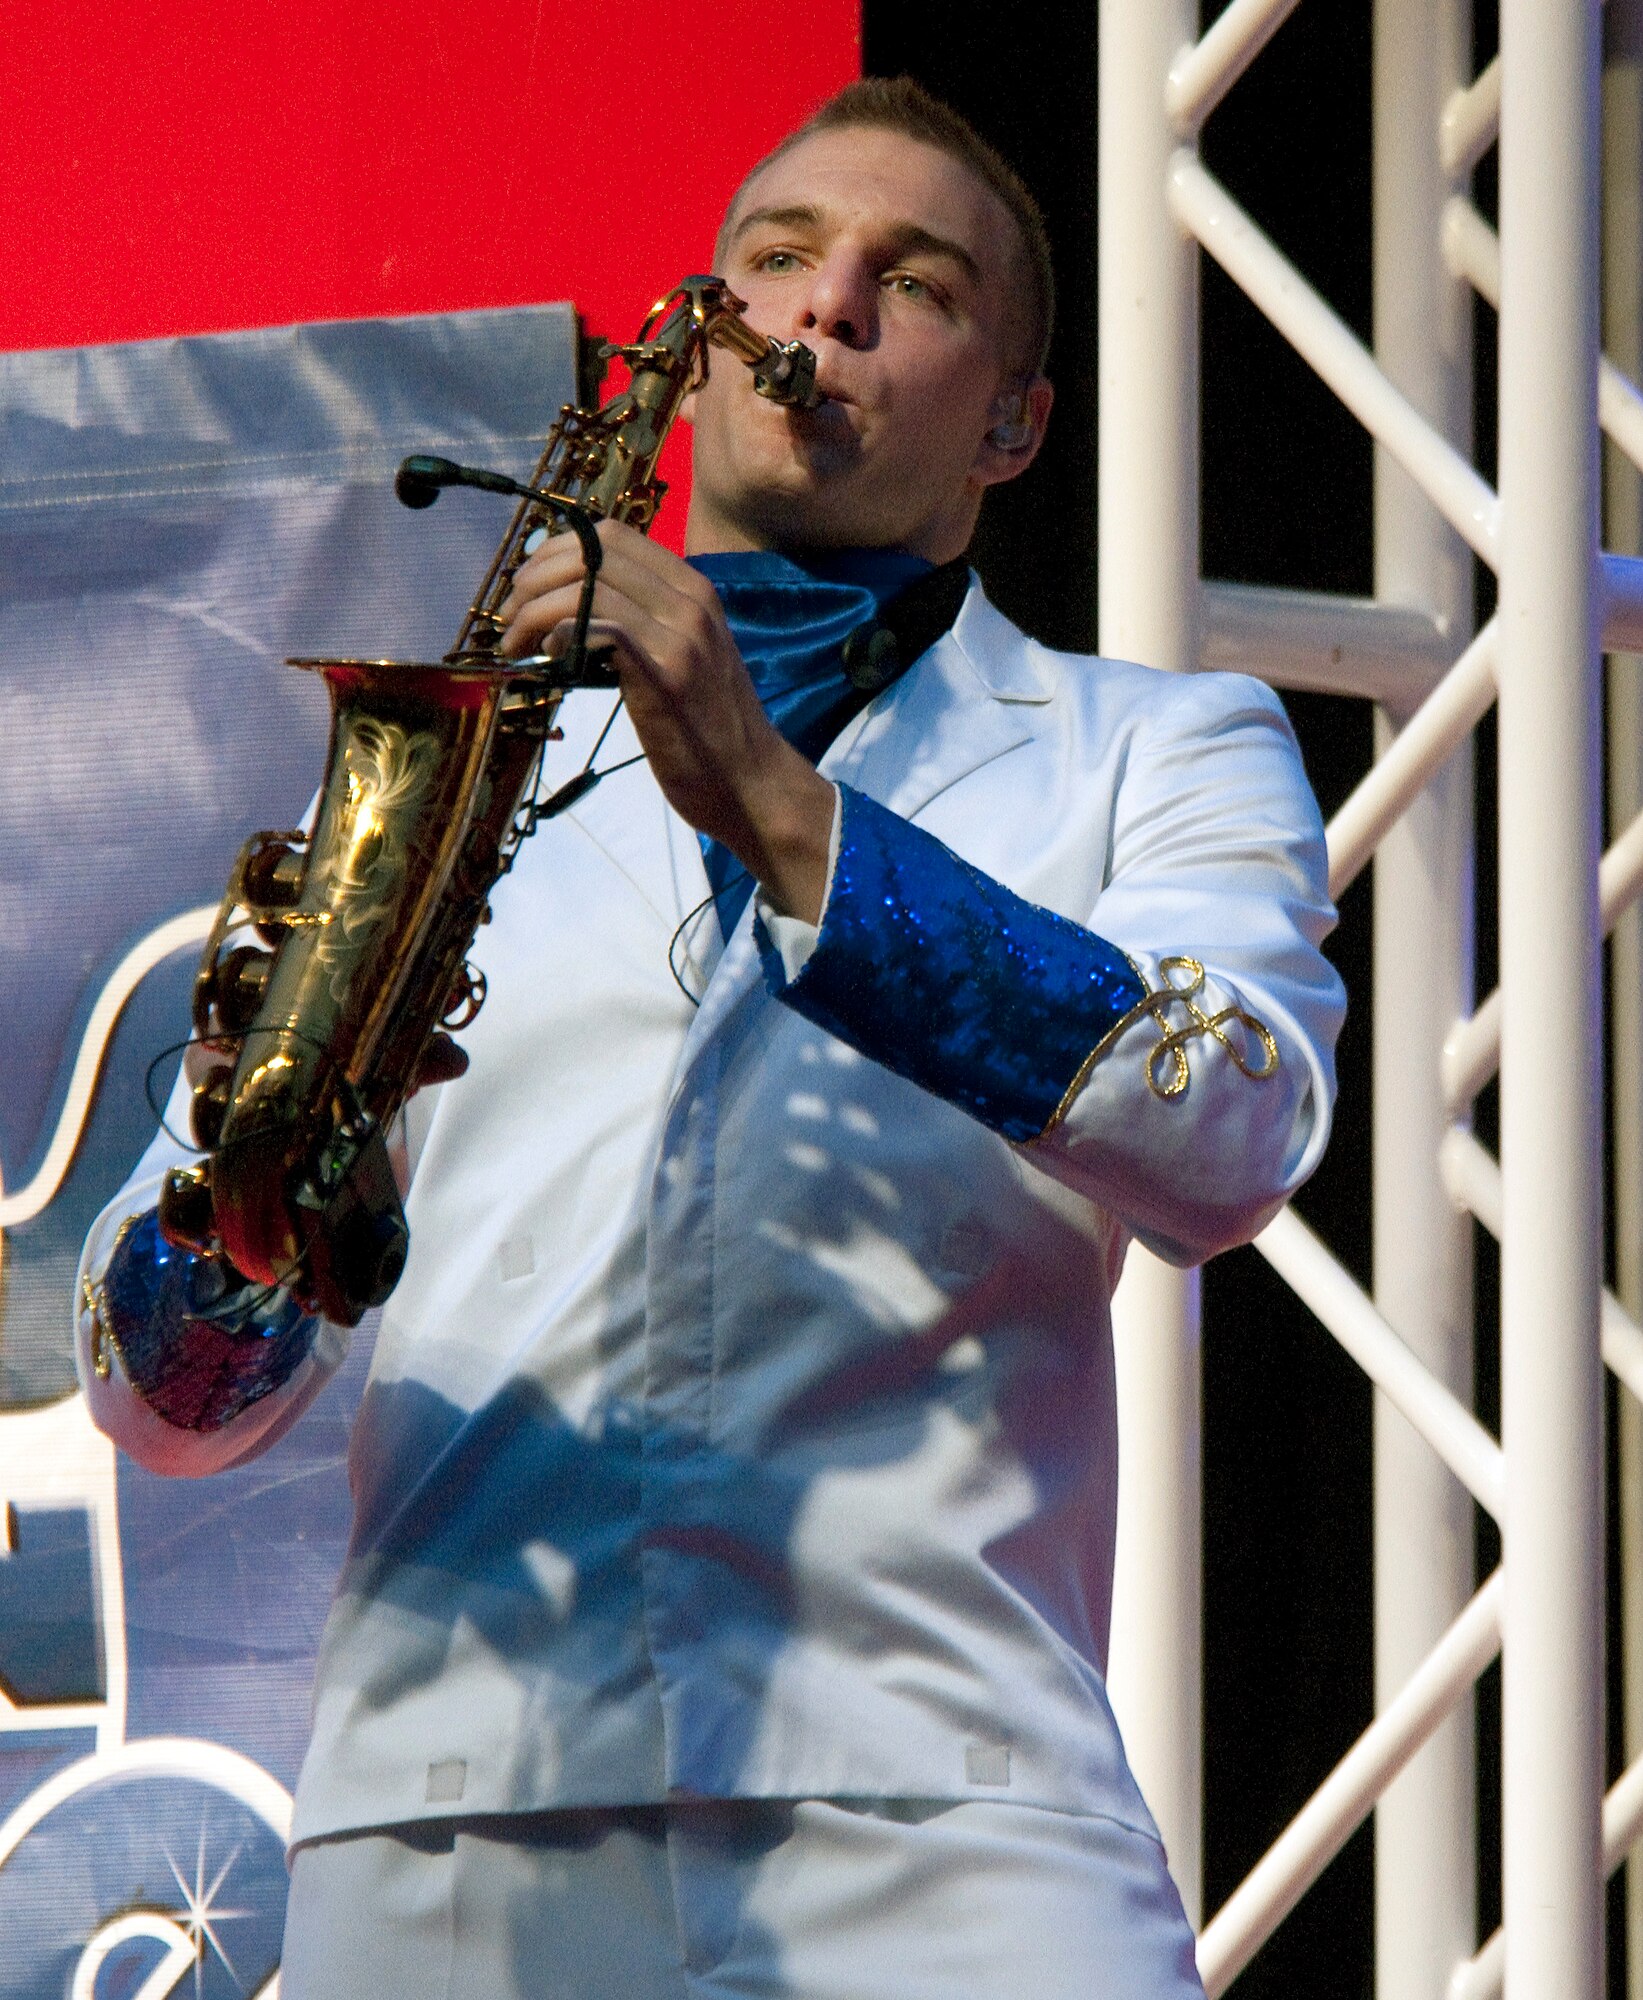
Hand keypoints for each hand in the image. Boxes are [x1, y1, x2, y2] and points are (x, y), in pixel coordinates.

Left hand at [499, 520, 834, 923]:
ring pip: (588, 586)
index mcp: (694, 591)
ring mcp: (680, 637)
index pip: (612, 535)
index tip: (528, 586)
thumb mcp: (685, 657)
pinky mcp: (665, 676)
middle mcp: (690, 602)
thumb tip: (576, 611)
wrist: (753, 784)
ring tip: (516, 641)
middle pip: (594, 550)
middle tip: (511, 614)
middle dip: (535, 576)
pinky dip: (559, 633)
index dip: (557, 550)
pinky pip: (598, 628)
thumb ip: (645, 625)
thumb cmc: (713, 730)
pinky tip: (549, 657)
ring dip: (535, 609)